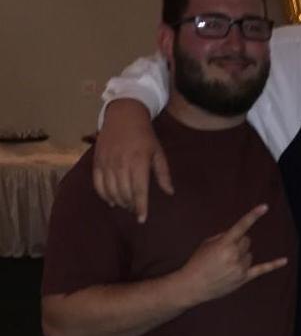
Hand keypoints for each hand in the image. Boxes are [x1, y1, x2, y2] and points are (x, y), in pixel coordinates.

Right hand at [93, 99, 173, 222]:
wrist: (124, 116)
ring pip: (110, 191)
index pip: (139, 191)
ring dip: (118, 202)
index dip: (140, 207)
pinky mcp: (97, 161)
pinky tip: (111, 200)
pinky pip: (97, 184)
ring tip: (126, 205)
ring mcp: (107, 162)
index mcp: (139, 162)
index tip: (142, 219)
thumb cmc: (145, 136)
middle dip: (130, 205)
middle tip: (135, 210)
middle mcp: (121, 164)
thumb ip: (163, 174)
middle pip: (124, 194)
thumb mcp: (158, 153)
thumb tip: (170, 192)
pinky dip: (104, 195)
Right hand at [178, 204, 287, 305]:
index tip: (265, 206)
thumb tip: (239, 235)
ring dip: (240, 256)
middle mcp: (234, 256)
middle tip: (223, 253)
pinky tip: (284, 260)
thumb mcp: (207, 244)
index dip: (253, 215)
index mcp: (224, 244)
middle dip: (238, 244)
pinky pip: (261, 270)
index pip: (241, 226)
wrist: (192, 286)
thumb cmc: (198, 262)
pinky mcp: (243, 279)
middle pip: (246, 241)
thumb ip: (224, 236)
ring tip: (225, 265)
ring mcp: (240, 268)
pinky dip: (273, 265)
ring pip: (249, 254)